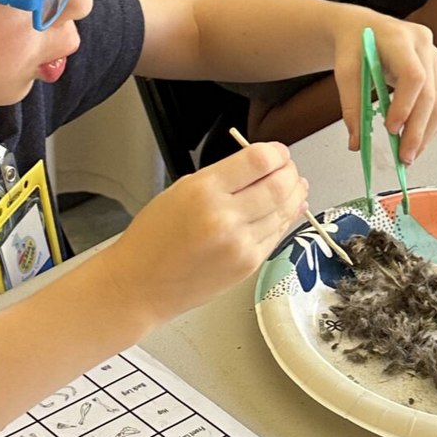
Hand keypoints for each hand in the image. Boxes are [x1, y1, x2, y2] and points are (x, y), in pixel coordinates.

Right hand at [102, 144, 306, 324]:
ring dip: (294, 194)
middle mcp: (225, 217)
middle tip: (289, 167)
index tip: (278, 152)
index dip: (277, 152)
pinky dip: (286, 218)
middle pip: (280, 184)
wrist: (141, 285)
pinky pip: (278, 234)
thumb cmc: (154, 238)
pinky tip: (287, 209)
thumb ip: (223, 176)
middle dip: (290, 171)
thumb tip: (262, 165)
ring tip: (295, 185)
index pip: (259, 161)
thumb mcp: (181, 190)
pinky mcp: (248, 265)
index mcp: (204, 191)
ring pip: (285, 210)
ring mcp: (240, 244)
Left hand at [330, 10, 436, 163]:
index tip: (391, 130)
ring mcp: (434, 58)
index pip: (413, 75)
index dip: (405, 105)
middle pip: (429, 93)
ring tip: (409, 156)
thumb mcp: (345, 71)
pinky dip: (427, 126)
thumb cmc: (353, 45)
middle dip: (417, 129)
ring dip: (425, 133)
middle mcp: (424, 45)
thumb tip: (357, 143)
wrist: (362, 27)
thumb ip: (352, 106)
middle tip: (404, 157)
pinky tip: (415, 142)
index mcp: (400, 38)